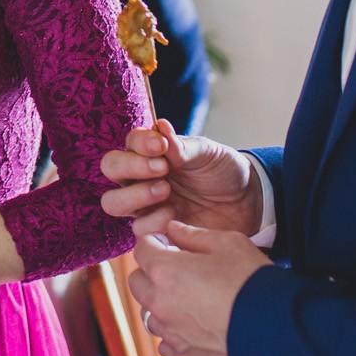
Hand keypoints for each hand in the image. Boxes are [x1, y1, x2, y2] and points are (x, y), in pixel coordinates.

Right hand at [99, 119, 263, 236]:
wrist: (245, 202)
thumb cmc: (222, 170)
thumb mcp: (207, 153)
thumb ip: (182, 146)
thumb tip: (161, 127)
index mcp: (150, 152)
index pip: (129, 142)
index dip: (140, 144)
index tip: (162, 148)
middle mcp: (140, 176)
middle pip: (109, 168)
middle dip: (130, 167)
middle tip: (162, 170)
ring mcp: (145, 204)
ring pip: (113, 202)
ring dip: (136, 196)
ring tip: (166, 192)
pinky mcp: (155, 228)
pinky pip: (138, 229)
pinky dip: (154, 222)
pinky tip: (176, 216)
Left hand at [127, 221, 268, 355]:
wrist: (281, 332)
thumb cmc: (254, 281)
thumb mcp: (229, 243)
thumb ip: (194, 234)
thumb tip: (172, 229)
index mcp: (165, 271)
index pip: (141, 249)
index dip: (156, 242)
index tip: (171, 243)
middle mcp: (160, 303)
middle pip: (137, 282)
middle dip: (152, 271)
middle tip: (179, 268)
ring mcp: (171, 333)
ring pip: (149, 313)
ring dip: (161, 303)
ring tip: (190, 298)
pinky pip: (165, 342)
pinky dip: (174, 333)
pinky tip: (196, 325)